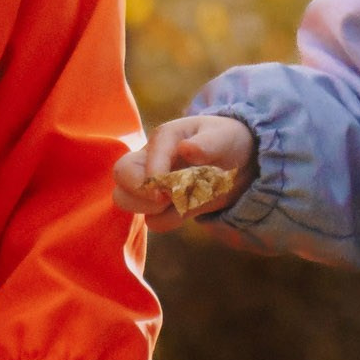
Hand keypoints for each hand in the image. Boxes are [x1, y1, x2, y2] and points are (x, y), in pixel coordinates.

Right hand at [113, 113, 258, 231]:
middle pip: (120, 175)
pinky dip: (170, 220)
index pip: (140, 160)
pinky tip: (188, 209)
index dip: (151, 179)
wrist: (240, 159)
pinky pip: (153, 221)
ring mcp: (153, 183)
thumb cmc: (227, 141)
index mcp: (163, 139)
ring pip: (125, 199)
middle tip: (166, 199)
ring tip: (176, 204)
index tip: (168, 192)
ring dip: (150, 209)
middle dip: (139, 193)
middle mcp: (151, 159)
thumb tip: (186, 149)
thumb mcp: (224, 138)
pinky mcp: (163, 205)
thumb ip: (207, 144)